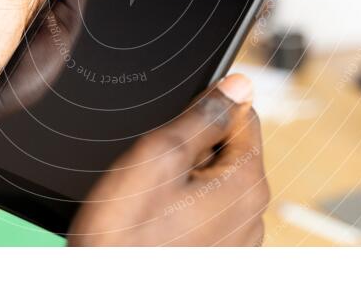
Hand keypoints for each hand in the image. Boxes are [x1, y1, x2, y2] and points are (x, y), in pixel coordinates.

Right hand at [67, 74, 269, 245]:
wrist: (108, 289)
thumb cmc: (124, 237)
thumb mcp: (156, 157)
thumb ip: (202, 117)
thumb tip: (238, 85)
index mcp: (245, 184)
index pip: (243, 115)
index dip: (205, 110)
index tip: (176, 127)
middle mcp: (253, 215)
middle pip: (230, 149)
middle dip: (195, 148)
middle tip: (158, 171)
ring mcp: (238, 241)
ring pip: (217, 181)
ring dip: (190, 179)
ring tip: (156, 200)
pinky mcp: (220, 256)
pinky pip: (211, 212)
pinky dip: (188, 207)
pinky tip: (160, 222)